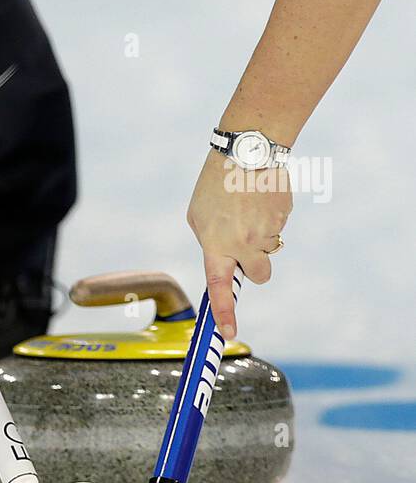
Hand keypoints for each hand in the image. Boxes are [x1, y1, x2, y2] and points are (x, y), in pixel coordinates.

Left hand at [186, 148, 291, 336]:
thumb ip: (211, 244)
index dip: (224, 313)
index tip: (228, 334)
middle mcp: (244, 243)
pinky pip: (278, 228)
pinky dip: (269, 217)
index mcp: (217, 243)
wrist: (246, 149)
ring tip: (247, 207)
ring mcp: (268, 231)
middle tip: (244, 242)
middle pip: (259, 275)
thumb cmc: (215, 182)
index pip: (220, 288)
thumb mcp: (198, 215)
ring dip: (260, 236)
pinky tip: (259, 196)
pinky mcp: (284, 217)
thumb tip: (227, 262)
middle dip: (254, 265)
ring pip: (269, 249)